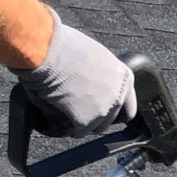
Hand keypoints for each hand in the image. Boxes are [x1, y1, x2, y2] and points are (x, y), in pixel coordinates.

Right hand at [13, 9, 136, 138]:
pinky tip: (66, 123)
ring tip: (75, 117)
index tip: (104, 108)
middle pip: (113, 117)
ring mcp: (103, 110)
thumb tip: (97, 76)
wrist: (48, 53)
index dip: (116, 108)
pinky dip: (74, 129)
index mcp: (124, 77)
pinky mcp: (85, 120)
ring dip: (88, 124)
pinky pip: (80, 131)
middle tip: (87, 113)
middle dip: (100, 117)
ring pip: (98, 127)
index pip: (128, 104)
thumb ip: (103, 71)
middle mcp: (118, 95)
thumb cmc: (66, 46)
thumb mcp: (96, 54)